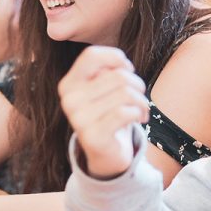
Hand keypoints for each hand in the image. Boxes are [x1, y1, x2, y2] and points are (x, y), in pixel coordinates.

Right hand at [58, 46, 148, 178]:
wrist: (107, 154)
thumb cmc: (109, 115)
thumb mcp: (104, 90)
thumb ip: (108, 72)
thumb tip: (123, 66)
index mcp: (68, 84)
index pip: (91, 55)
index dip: (116, 57)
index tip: (128, 69)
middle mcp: (69, 100)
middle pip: (117, 76)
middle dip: (137, 84)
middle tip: (141, 96)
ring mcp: (79, 119)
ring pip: (124, 94)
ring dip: (141, 101)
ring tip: (142, 108)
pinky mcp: (93, 136)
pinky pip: (124, 113)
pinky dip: (138, 113)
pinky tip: (139, 119)